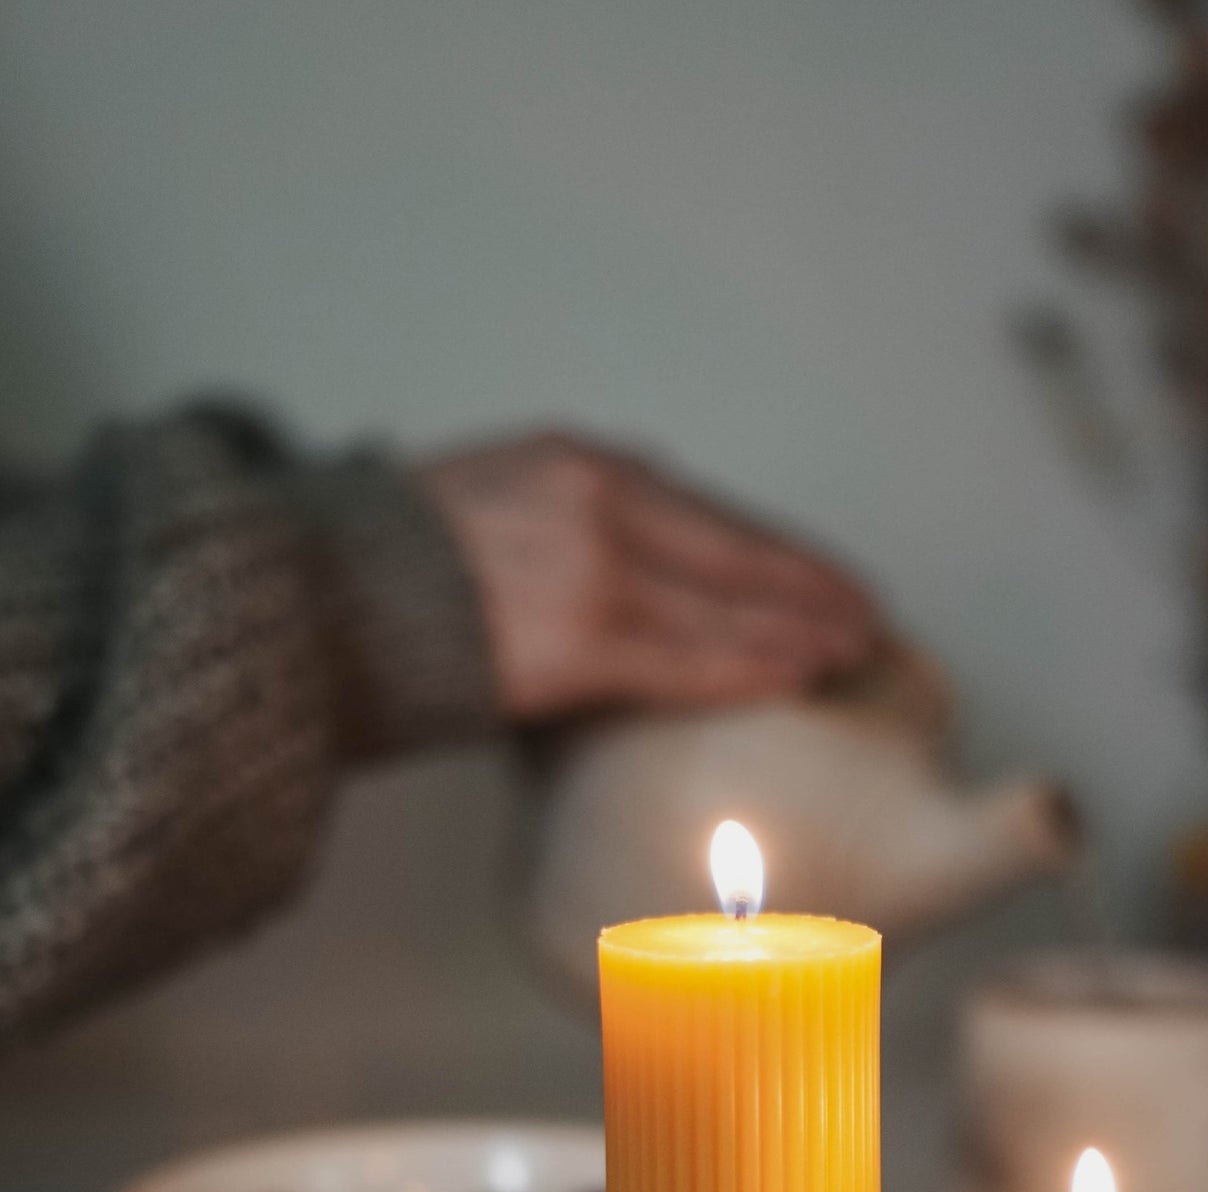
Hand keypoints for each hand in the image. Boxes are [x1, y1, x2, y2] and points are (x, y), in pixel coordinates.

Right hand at [417, 431, 880, 720]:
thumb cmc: (382, 579)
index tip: (819, 573)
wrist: (305, 599)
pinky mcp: (582, 636)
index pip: (704, 509)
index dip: (773, 548)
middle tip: (866, 615)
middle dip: (808, 584)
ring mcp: (594, 564)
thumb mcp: (484, 511)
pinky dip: (754, 665)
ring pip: (729, 600)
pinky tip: (801, 675)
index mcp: (575, 462)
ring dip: (801, 628)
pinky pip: (692, 655)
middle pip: (735, 545)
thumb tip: (615, 580)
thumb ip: (559, 529)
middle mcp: (596, 497)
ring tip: (854, 651)